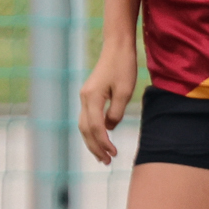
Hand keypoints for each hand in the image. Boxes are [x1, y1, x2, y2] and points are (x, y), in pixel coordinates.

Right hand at [78, 42, 138, 164]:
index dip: (104, 143)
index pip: (96, 127)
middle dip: (95, 147)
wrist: (117, 47)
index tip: (114, 153)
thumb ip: (116, 112)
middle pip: (86, 130)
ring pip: (84, 126)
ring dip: (92, 142)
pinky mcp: (89, 95)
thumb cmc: (123, 66)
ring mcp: (85, 96)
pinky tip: (101, 139)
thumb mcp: (124, 92)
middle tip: (107, 162)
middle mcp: (84, 98)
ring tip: (102, 156)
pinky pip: (87, 118)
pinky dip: (93, 131)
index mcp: (92, 98)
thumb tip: (109, 128)